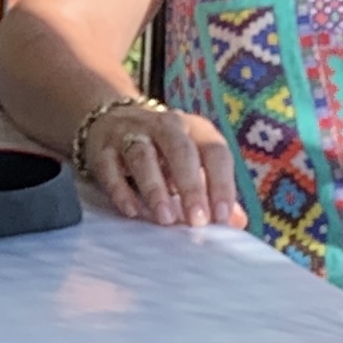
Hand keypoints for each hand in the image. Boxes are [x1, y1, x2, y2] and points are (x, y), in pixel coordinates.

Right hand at [77, 100, 244, 229]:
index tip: (222, 217)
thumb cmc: (163, 151)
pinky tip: (132, 212)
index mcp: (195, 129)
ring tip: (165, 219)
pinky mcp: (103, 147)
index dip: (221, 184)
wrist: (112, 120)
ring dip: (156, 189)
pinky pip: (110, 167)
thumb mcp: (192, 163)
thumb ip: (213, 190)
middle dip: (191, 186)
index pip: (214, 152)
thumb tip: (238, 221)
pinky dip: (121, 190)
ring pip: (143, 156)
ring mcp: (131, 133)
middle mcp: (165, 125)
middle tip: (196, 221)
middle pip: (180, 151)